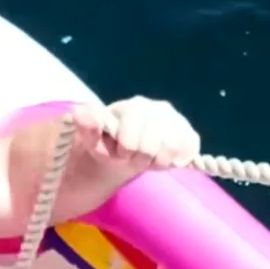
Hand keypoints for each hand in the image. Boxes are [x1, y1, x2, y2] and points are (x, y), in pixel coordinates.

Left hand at [71, 96, 200, 169]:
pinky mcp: (189, 133)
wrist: (125, 152)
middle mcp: (158, 108)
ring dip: (156, 161)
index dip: (125, 151)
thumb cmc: (108, 145)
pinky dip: (174, 161)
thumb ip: (87, 127)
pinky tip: (162, 158)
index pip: (132, 138)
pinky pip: (188, 151)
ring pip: (171, 149)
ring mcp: (176, 119)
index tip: (120, 152)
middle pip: (151, 146)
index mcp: (134, 106)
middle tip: (133, 156)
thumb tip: (80, 112)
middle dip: (139, 158)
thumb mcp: (92, 139)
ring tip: (147, 157)